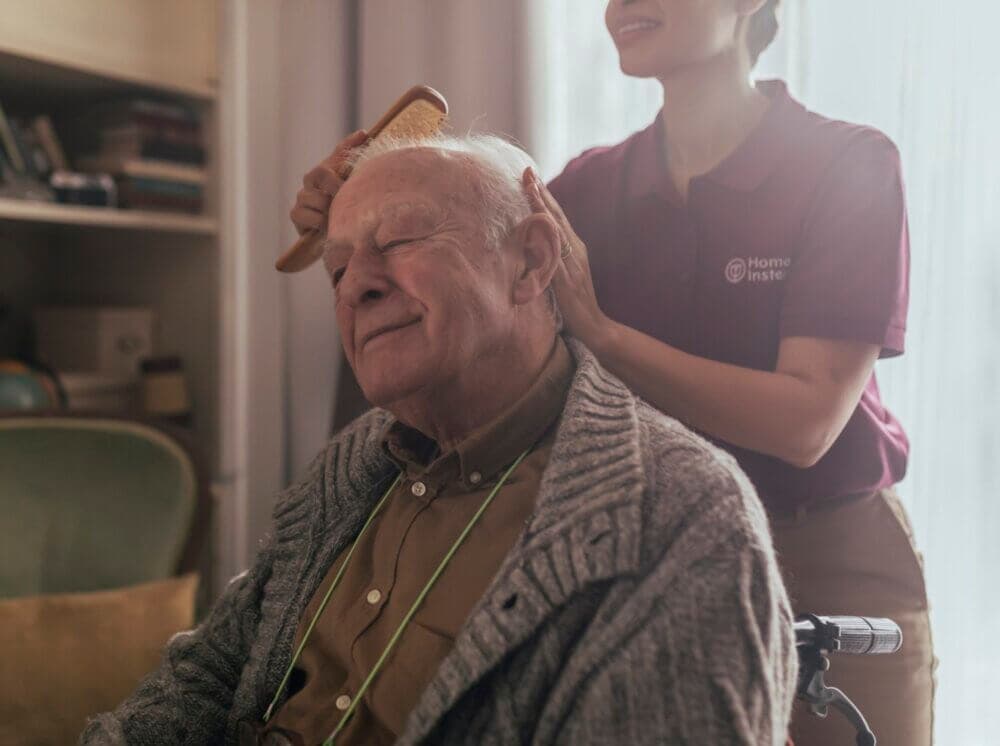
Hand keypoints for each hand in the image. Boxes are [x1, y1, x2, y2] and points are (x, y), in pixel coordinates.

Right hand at [289, 129, 368, 235]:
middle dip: (337, 188)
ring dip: (330, 211)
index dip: (349, 145)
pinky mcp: (296, 214)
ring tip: (337, 219)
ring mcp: (301, 196)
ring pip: (318, 199)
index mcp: (326, 170)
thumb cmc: (341, 211)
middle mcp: (311, 180)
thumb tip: (363, 133)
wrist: (330, 238)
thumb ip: (352, 161)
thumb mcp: (350, 188)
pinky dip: (321, 223)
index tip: (364, 140)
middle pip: (322, 173)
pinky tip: (326, 227)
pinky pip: (310, 216)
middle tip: (346, 200)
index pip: (338, 152)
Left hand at [522, 167, 612, 351]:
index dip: (543, 196)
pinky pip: (556, 255)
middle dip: (541, 192)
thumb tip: (530, 245)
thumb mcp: (560, 276)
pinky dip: (547, 237)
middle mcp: (575, 250)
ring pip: (556, 229)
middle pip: (556, 216)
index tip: (530, 176)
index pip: (556, 217)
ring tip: (531, 187)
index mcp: (573, 248)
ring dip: (542, 207)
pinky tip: (539, 224)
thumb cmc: (574, 305)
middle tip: (528, 171)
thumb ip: (550, 259)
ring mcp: (573, 263)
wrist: (595, 327)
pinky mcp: (568, 279)